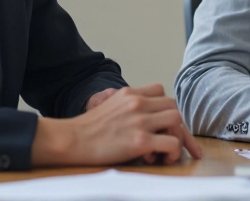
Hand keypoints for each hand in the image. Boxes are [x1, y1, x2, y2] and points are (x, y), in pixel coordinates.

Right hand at [31, 84, 201, 166]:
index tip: (160, 121)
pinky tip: (164, 158)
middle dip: (174, 123)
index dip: (163, 106)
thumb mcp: (108, 104)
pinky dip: (173, 152)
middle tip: (167, 138)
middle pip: (172, 105)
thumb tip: (140, 115)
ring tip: (167, 150)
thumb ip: (126, 106)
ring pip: (176, 120)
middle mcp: (137, 103)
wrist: (72, 140)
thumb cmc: (87, 129)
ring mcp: (140, 121)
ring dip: (177, 136)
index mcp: (129, 93)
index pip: (160, 90)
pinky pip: (172, 143)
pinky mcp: (140, 141)